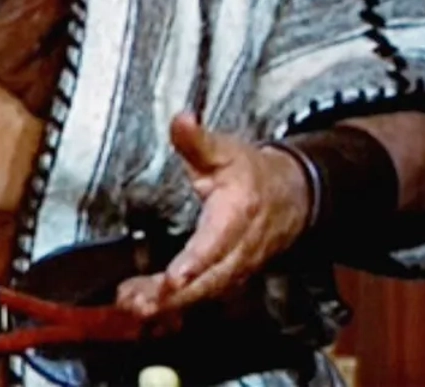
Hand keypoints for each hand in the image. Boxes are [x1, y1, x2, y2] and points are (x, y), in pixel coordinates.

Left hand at [116, 113, 310, 317]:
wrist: (291, 196)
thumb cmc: (252, 173)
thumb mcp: (224, 149)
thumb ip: (196, 141)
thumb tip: (180, 120)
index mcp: (238, 214)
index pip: (216, 244)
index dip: (195, 263)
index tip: (173, 278)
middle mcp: (240, 249)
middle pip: (207, 280)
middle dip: (172, 296)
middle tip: (136, 301)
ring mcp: (236, 268)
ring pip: (203, 293)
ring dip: (168, 304)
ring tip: (133, 305)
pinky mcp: (229, 278)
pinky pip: (203, 296)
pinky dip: (175, 305)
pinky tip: (146, 304)